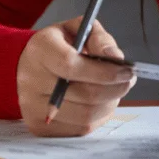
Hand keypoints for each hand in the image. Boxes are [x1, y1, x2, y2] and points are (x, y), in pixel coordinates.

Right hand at [16, 17, 135, 136]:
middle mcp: (31, 80)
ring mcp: (33, 107)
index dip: (104, 71)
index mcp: (40, 50)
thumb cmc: (61, 45)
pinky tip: (100, 103)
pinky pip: (79, 129)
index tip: (127, 71)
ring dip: (109, 104)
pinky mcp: (39, 127)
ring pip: (85, 116)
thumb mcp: (79, 29)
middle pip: (83, 94)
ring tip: (115, 91)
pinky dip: (98, 117)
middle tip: (129, 81)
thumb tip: (116, 59)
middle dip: (114, 89)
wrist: (29, 66)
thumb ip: (100, 39)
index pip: (71, 65)